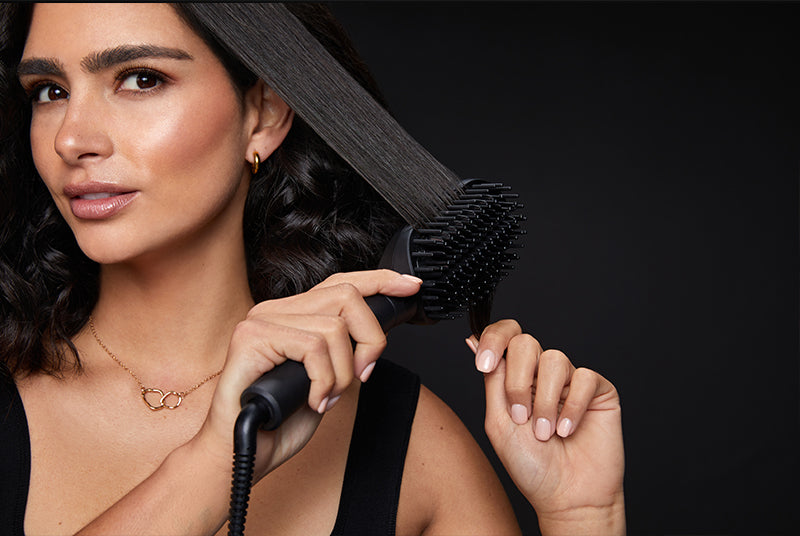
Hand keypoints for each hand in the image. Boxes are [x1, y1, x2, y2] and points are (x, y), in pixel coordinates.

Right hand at [195, 269, 422, 478]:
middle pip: (346, 296)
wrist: (238, 455)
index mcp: (293, 315)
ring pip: (334, 328)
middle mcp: (275, 310)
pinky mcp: (250, 337)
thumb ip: (346, 353)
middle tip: (362, 375)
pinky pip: (313, 348)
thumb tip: (376, 335)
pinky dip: (324, 381)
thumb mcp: (328, 381)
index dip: (380, 280)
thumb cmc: (278, 422)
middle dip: (370, 339)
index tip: (409, 286)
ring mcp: (261, 321)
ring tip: (327, 397)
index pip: (342, 283)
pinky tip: (312, 401)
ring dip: (343, 373)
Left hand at [467, 320, 624, 533]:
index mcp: (516, 377)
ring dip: (544, 401)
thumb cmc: (531, 467)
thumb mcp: (499, 422)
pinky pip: (584, 377)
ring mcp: (571, 381)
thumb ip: (492, 380)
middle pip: (526, 342)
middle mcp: (542, 374)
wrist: (566, 497)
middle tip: (520, 416)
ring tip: (545, 432)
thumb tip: (473, 340)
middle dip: (517, 380)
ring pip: (554, 359)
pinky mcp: (599, 391)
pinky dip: (572, 406)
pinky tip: (568, 430)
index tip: (483, 362)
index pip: (506, 337)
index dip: (493, 339)